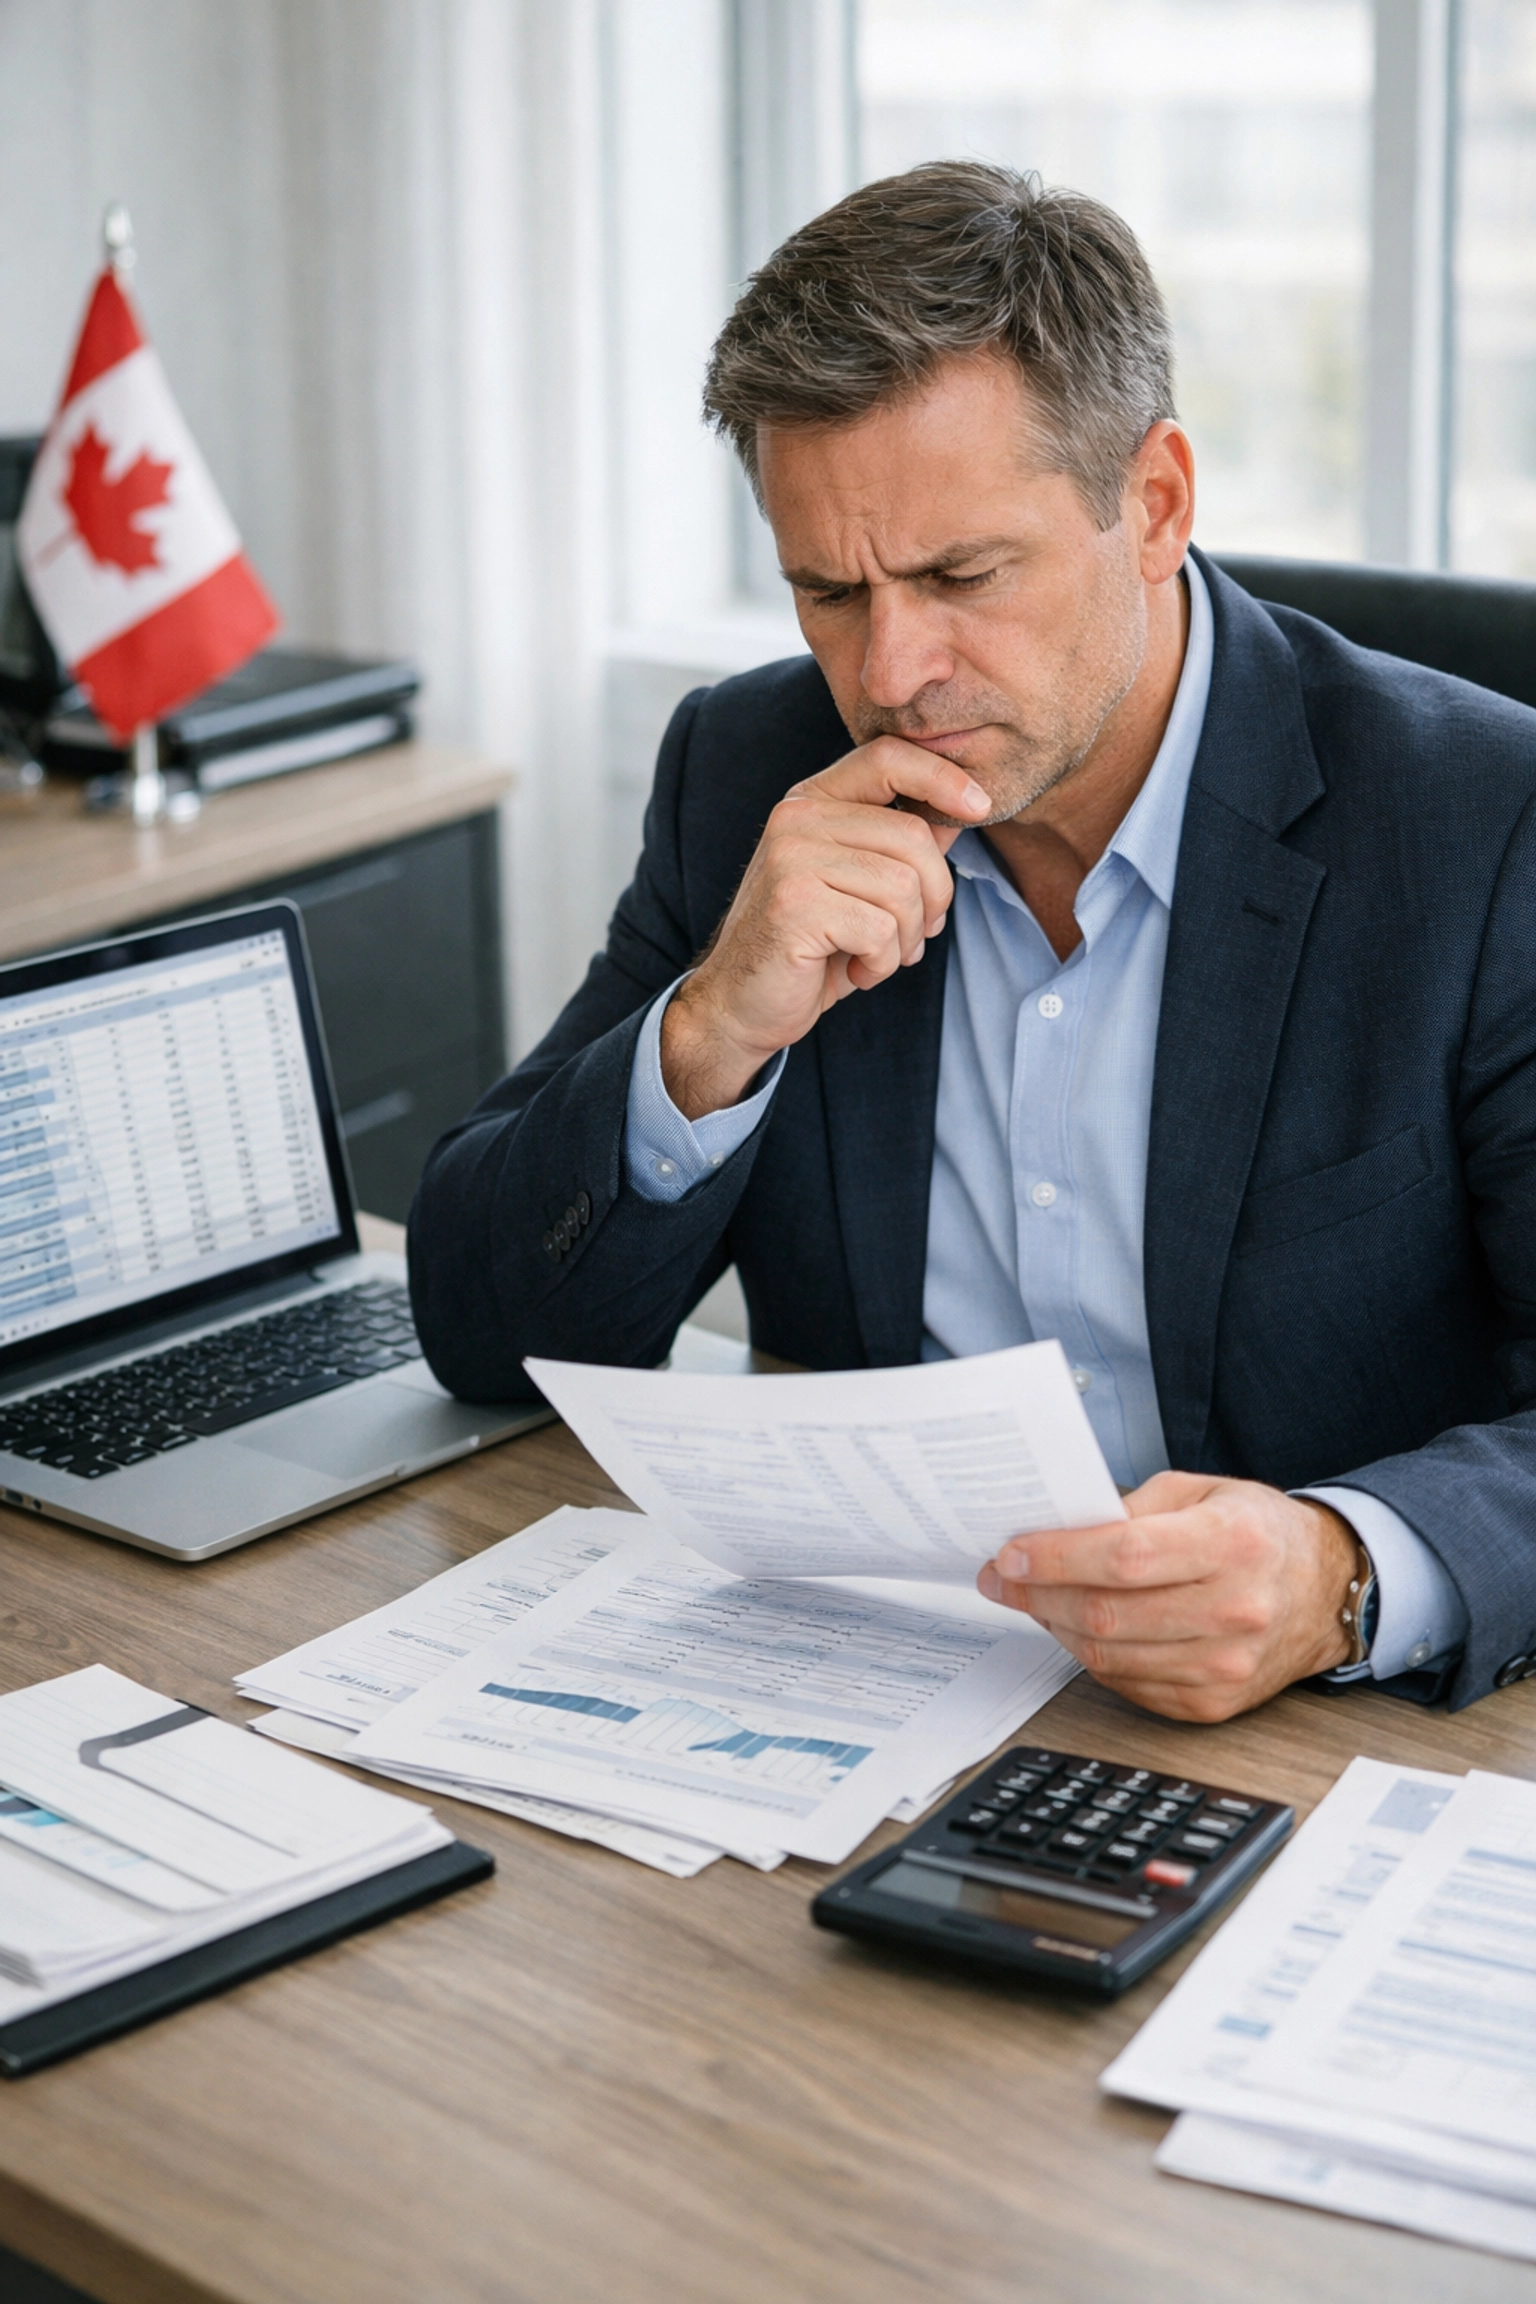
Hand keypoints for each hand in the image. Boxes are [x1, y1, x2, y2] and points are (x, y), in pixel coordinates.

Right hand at [661, 738, 990, 1119]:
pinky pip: (880, 929)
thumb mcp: (861, 886)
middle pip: (913, 837)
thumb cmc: (809, 946)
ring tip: (875, 956)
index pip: (888, 757)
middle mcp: (796, 818)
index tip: (979, 807)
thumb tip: (961, 811)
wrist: (741, 1004)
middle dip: (934, 898)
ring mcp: (790, 858)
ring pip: (903, 888)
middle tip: (913, 935)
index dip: (942, 777)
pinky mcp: (794, 905)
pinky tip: (855, 971)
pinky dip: (882, 963)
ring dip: (905, 939)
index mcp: (812, 801)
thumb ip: (902, 846)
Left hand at [975, 1471, 1358, 1721]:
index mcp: (1232, 1543)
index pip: (1125, 1556)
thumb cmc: (1258, 1533)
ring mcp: (1227, 1666)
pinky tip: (1078, 1630)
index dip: (1057, 1558)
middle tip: (1004, 1579)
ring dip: (1056, 1628)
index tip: (1012, 1555)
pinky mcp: (1214, 1703)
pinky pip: (1128, 1686)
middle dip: (1038, 1596)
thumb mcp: (1200, 1490)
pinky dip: (1092, 1658)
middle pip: (1108, 1614)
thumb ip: (1130, 1506)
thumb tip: (1055, 1531)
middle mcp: (1236, 1609)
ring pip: (1109, 1658)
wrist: (1324, 1590)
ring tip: (1036, 1601)